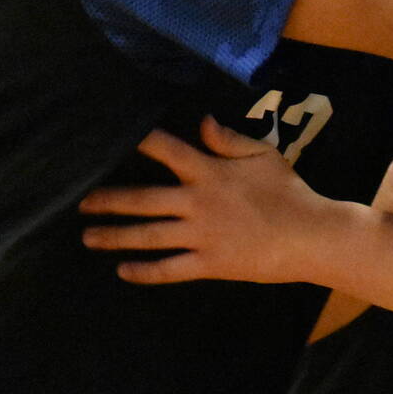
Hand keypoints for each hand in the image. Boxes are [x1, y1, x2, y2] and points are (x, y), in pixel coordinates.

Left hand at [79, 122, 326, 285]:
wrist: (311, 236)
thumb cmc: (290, 192)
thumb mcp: (263, 155)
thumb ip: (228, 139)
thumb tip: (201, 122)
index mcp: (209, 172)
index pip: (165, 150)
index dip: (137, 140)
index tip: (110, 136)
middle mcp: (197, 203)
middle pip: (142, 199)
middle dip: (108, 200)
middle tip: (81, 201)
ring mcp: (200, 235)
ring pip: (148, 236)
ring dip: (114, 237)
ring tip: (88, 237)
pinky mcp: (208, 263)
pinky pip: (169, 269)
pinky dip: (144, 271)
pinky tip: (124, 271)